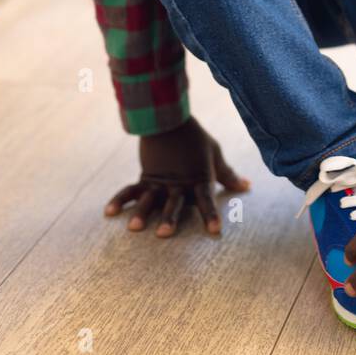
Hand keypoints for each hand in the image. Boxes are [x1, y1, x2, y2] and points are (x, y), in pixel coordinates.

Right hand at [104, 115, 250, 237]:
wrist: (169, 119)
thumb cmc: (196, 140)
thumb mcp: (215, 155)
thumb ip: (227, 175)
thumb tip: (246, 186)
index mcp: (197, 179)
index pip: (206, 200)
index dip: (210, 215)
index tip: (214, 231)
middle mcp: (177, 184)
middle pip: (174, 204)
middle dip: (169, 219)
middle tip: (163, 234)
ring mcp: (159, 182)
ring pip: (150, 200)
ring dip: (142, 213)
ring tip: (134, 228)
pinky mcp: (145, 178)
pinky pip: (130, 191)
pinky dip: (119, 201)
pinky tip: (109, 213)